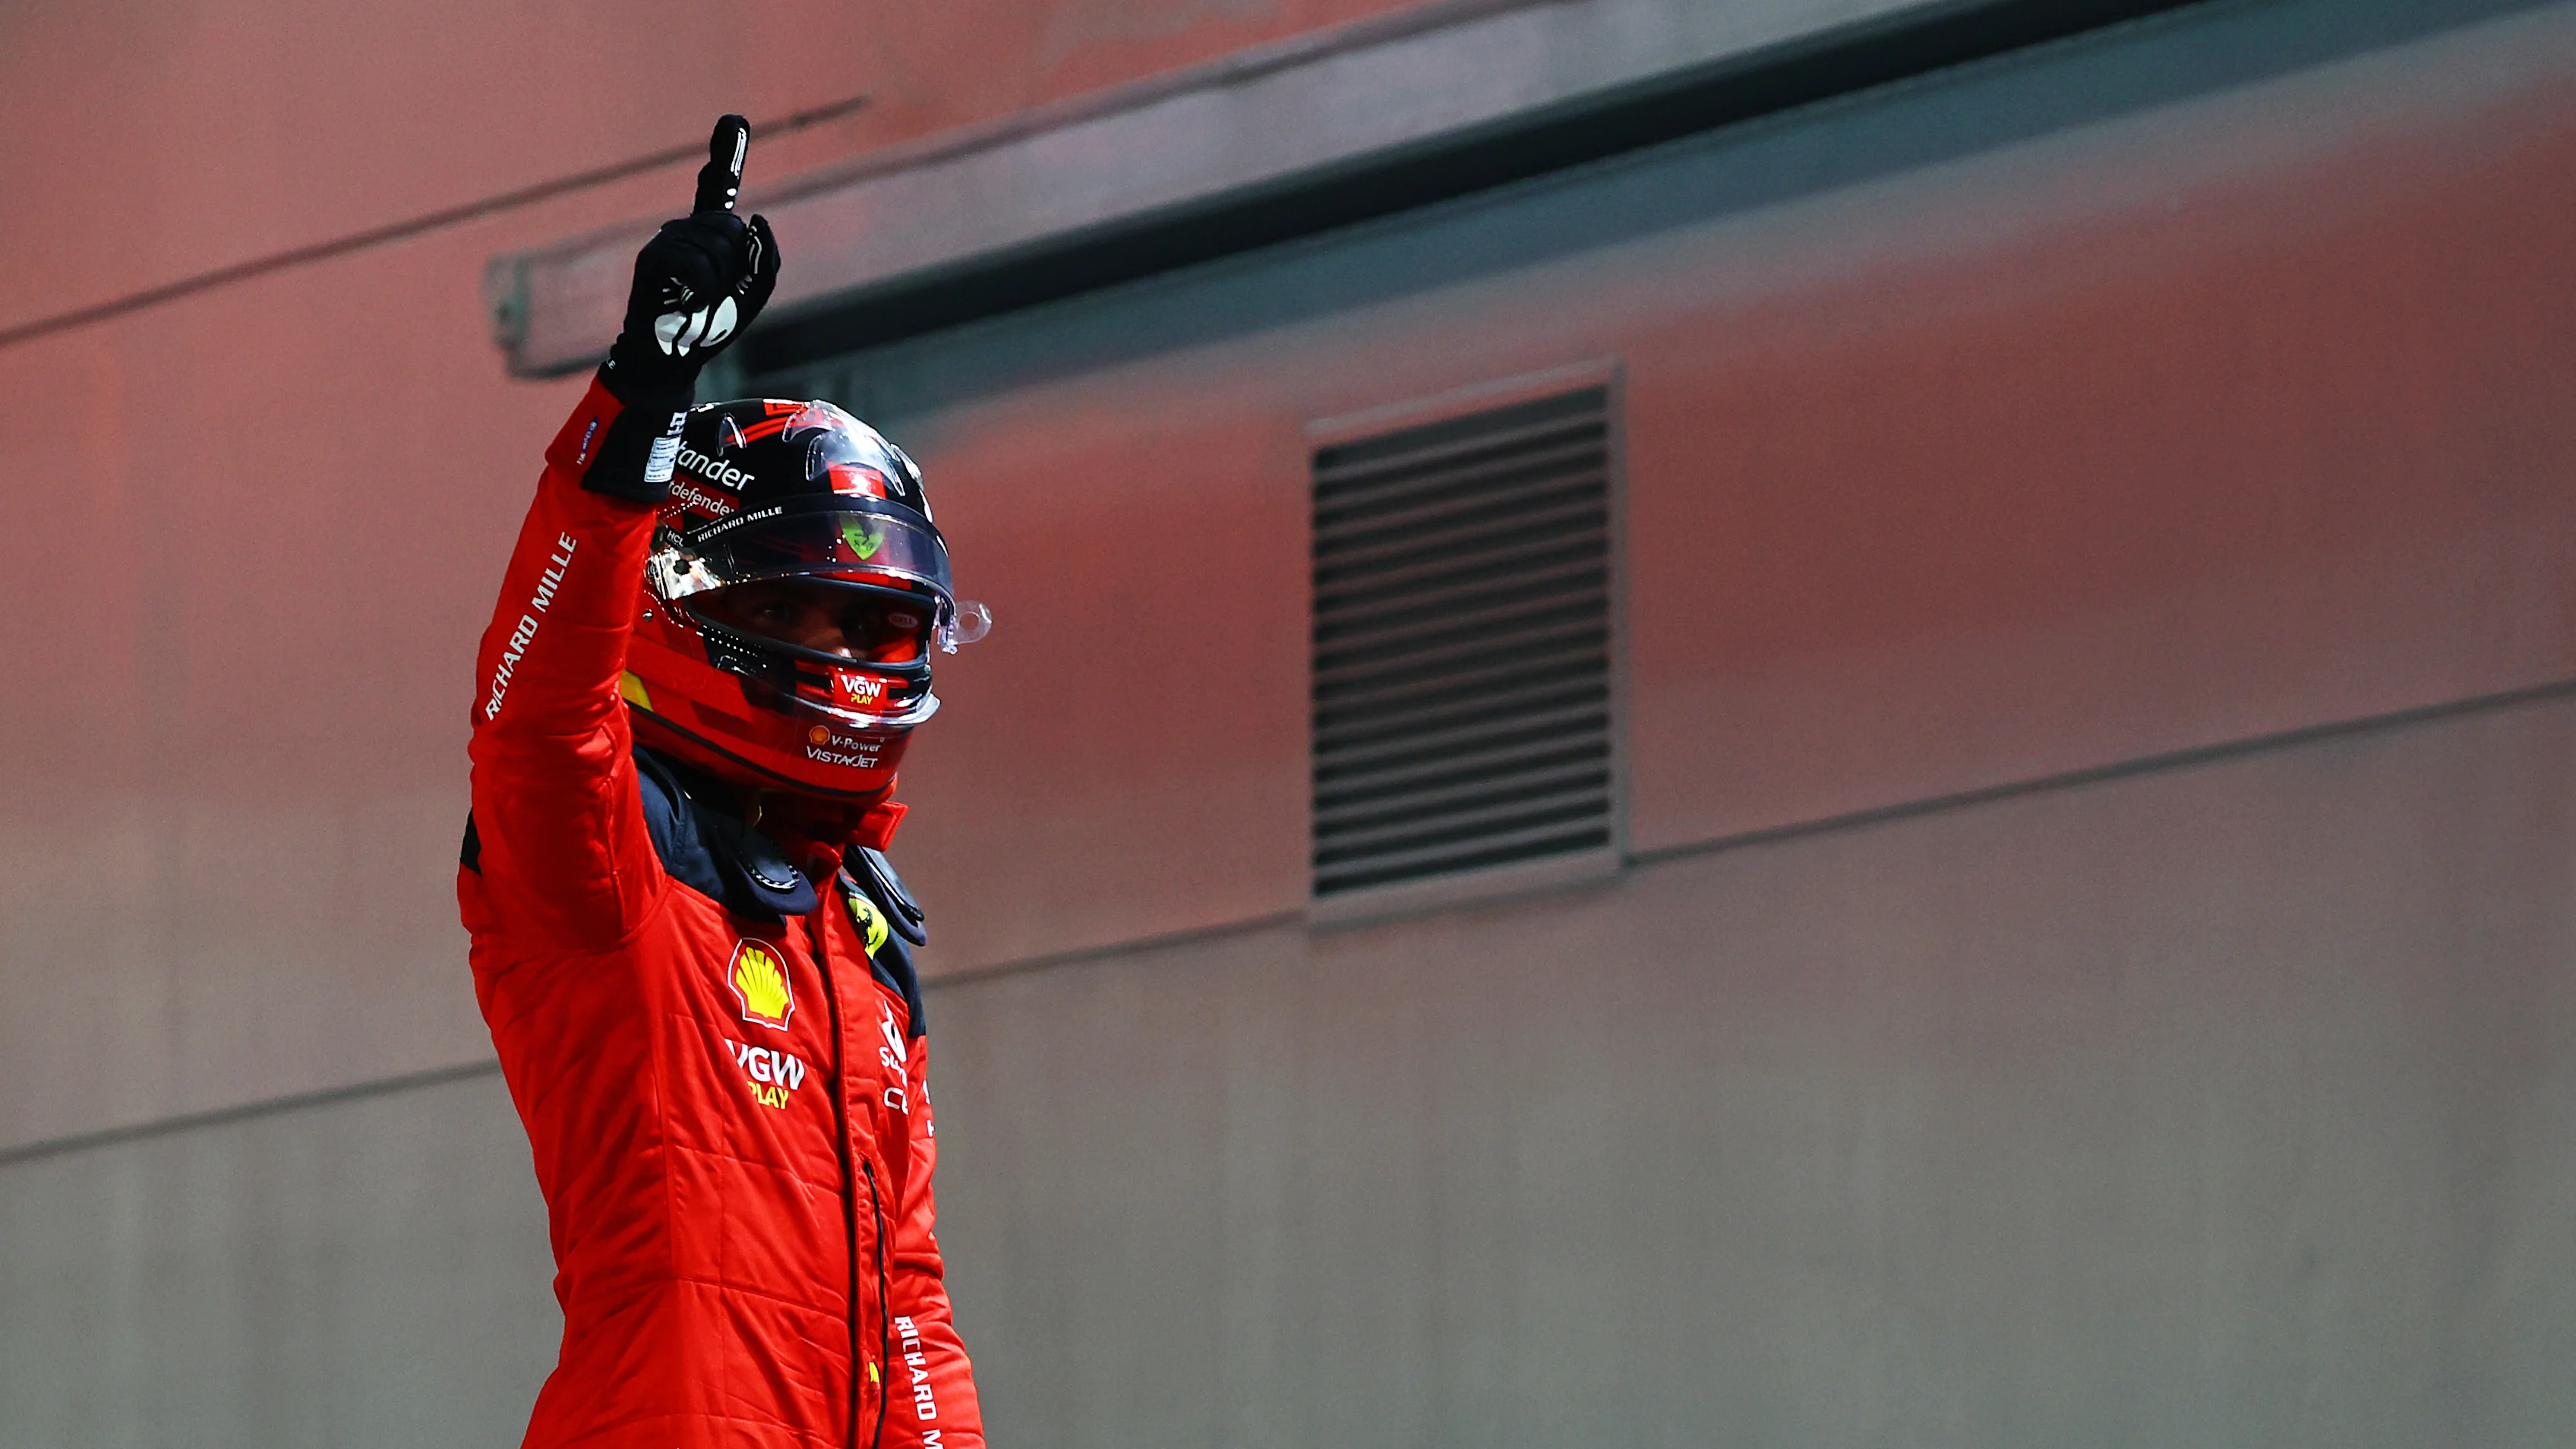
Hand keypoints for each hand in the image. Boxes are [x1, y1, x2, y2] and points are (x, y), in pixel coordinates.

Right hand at [601, 115, 781, 403]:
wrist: (677, 355)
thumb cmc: (713, 324)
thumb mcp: (754, 292)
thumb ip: (766, 257)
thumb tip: (759, 216)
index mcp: (712, 234)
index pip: (719, 187)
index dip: (727, 154)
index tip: (734, 119)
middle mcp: (687, 229)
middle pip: (731, 226)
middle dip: (736, 265)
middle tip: (717, 293)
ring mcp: (667, 240)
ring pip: (716, 246)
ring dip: (719, 282)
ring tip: (699, 300)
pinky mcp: (652, 257)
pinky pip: (695, 262)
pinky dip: (703, 287)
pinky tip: (691, 300)